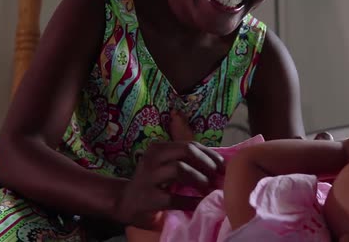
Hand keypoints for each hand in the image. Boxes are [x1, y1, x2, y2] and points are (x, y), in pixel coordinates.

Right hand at [114, 113, 223, 228]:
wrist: (125, 202)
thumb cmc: (153, 182)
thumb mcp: (165, 163)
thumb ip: (185, 158)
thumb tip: (219, 160)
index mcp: (159, 147)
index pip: (190, 144)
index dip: (210, 154)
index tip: (222, 166)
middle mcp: (152, 158)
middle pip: (186, 151)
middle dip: (206, 163)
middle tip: (216, 177)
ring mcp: (149, 177)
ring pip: (179, 169)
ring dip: (199, 180)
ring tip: (207, 190)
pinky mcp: (148, 197)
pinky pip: (174, 197)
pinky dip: (190, 200)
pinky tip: (198, 203)